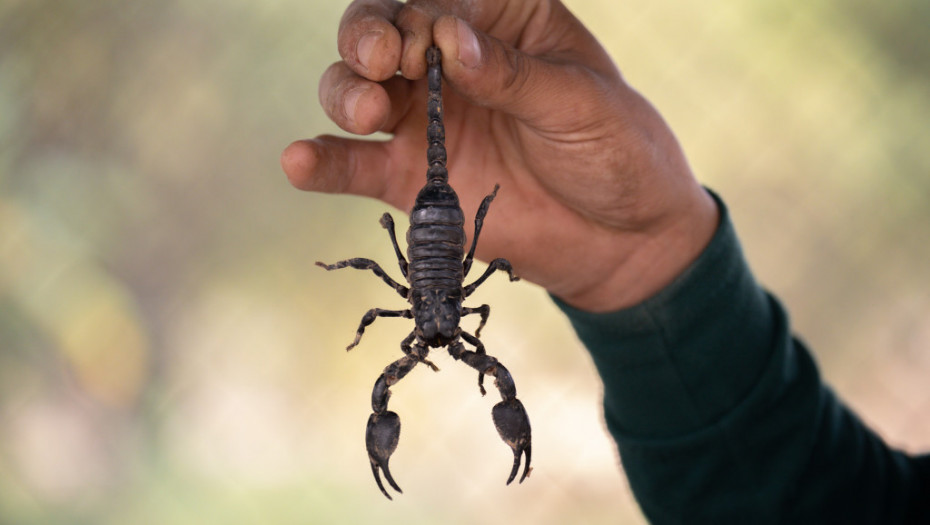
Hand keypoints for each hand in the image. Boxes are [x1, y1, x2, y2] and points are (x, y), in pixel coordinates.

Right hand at [281, 0, 717, 311]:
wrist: (623, 240)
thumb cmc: (615, 151)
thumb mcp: (579, 103)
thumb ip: (511, 73)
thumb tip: (448, 40)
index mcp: (499, 21)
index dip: (418, 14)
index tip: (427, 43)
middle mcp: (451, 62)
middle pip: (380, 32)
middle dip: (367, 38)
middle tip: (379, 61)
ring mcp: (426, 120)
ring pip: (356, 90)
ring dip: (344, 92)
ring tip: (364, 109)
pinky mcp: (412, 178)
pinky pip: (355, 165)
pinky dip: (323, 162)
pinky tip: (299, 160)